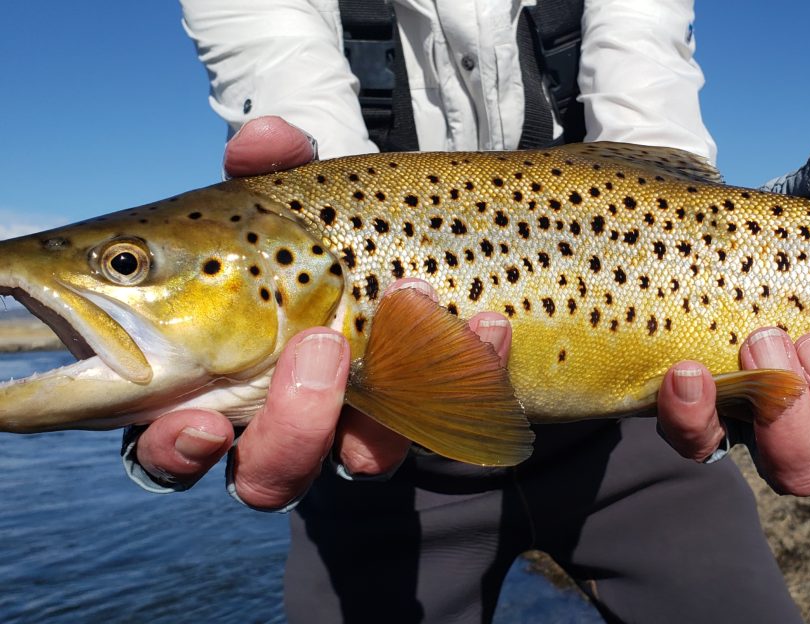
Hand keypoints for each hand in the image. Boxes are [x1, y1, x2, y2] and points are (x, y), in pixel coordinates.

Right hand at [133, 117, 512, 508]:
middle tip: (321, 347)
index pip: (174, 444)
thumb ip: (271, 164)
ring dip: (389, 400)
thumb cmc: (319, 223)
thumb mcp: (291, 191)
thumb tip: (262, 138)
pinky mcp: (435, 410)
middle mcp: (285, 418)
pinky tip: (488, 324)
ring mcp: (366, 420)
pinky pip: (454, 415)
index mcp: (215, 378)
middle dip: (292, 429)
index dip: (178, 449)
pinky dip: (473, 369)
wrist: (412, 236)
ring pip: (361, 462)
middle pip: (267, 476)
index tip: (200, 422)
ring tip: (413, 316)